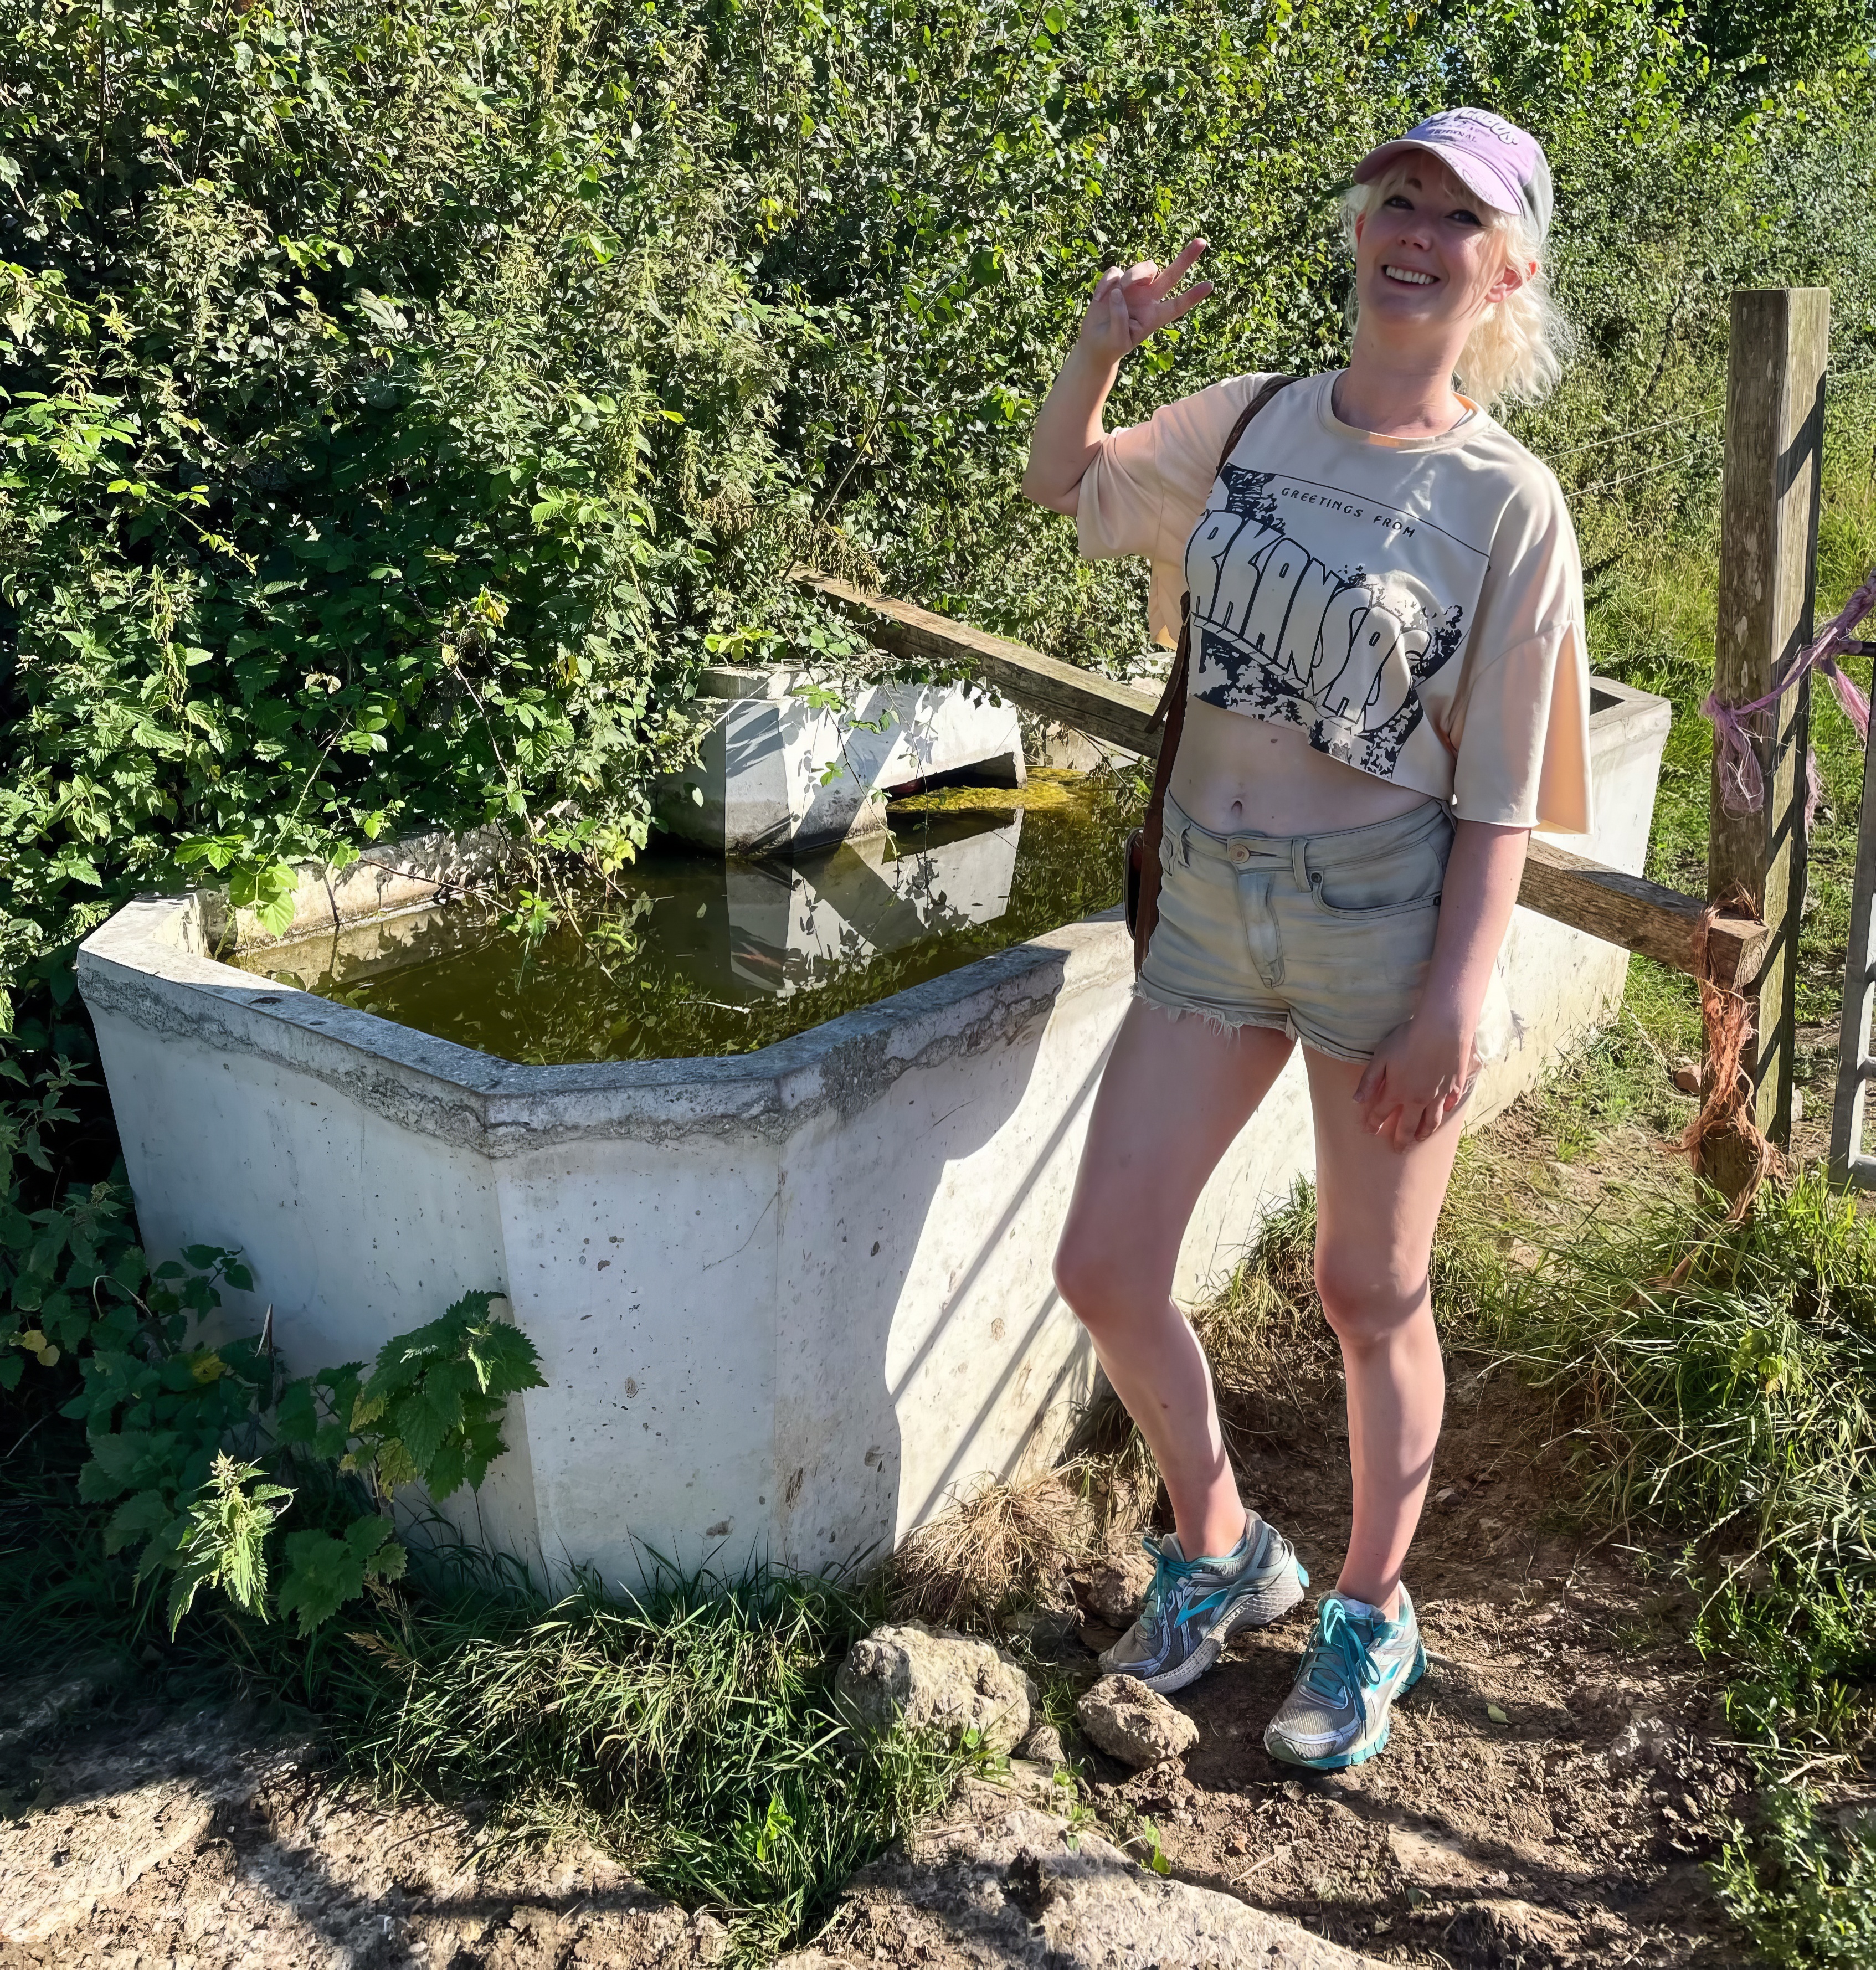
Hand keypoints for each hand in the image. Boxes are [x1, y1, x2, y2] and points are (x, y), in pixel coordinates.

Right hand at [1073, 239, 1213, 368]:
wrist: (1095, 342)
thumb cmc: (1111, 345)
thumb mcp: (1118, 340)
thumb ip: (1120, 319)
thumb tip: (1119, 291)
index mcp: (1154, 316)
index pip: (1177, 305)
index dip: (1192, 296)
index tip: (1209, 286)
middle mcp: (1148, 298)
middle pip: (1171, 275)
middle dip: (1186, 258)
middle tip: (1202, 242)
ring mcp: (1134, 287)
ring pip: (1144, 268)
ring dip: (1132, 276)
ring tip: (1116, 293)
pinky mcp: (1116, 281)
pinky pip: (1115, 271)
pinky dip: (1106, 284)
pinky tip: (1099, 299)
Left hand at [1353, 1016, 1475, 1151]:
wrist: (1443, 1029)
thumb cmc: (1408, 1039)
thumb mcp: (1381, 1057)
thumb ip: (1368, 1081)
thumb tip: (1356, 1101)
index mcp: (1397, 1092)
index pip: (1381, 1114)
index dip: (1373, 1124)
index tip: (1369, 1132)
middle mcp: (1418, 1099)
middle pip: (1408, 1126)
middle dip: (1401, 1140)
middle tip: (1398, 1150)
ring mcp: (1438, 1095)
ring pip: (1431, 1121)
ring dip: (1424, 1133)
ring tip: (1419, 1139)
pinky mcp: (1455, 1087)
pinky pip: (1450, 1105)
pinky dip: (1445, 1112)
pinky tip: (1443, 1113)